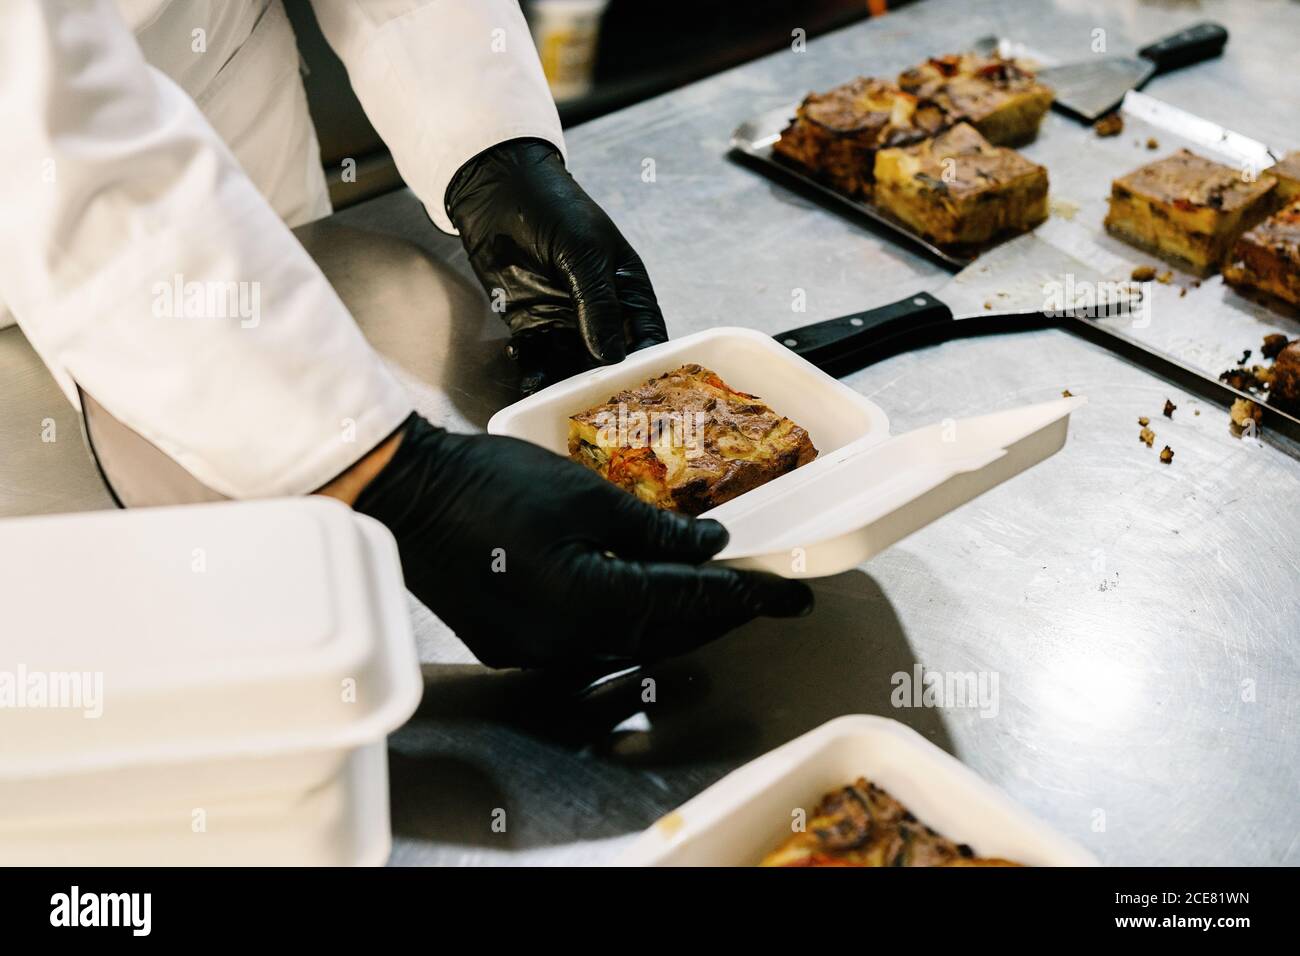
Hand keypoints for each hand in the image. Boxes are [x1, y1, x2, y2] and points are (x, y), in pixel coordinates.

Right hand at [352, 416, 812, 668]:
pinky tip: (644, 597)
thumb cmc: (490, 484)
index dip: (747, 597)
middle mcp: (569, 645)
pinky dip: (630, 620)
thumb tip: (710, 547)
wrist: (406, 495)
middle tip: (763, 596)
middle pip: (667, 635)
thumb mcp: (586, 496)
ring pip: (632, 642)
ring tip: (715, 595)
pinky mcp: (515, 644)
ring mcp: (538, 651)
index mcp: (593, 606)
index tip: (790, 597)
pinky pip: (591, 641)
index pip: (692, 604)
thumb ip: (655, 530)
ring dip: (676, 621)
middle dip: (719, 615)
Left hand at [446, 138, 666, 394]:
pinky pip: (538, 360)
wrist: (495, 191)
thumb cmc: (553, 208)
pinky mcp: (531, 325)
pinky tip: (533, 390)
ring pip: (574, 368)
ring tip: (566, 412)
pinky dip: (536, 377)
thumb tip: (611, 357)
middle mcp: (601, 314)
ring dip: (570, 389)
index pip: (648, 340)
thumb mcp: (584, 252)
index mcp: (628, 292)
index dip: (650, 370)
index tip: (646, 401)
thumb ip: (599, 304)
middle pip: (611, 363)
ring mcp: (566, 322)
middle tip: (605, 421)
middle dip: (609, 390)